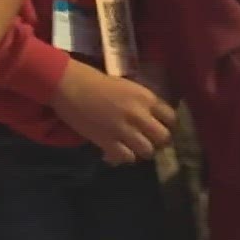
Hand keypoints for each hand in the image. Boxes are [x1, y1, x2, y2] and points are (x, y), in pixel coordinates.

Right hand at [51, 62, 175, 165]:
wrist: (69, 85)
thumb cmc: (95, 81)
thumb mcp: (126, 87)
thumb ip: (141, 102)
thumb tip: (151, 118)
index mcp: (145, 97)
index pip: (171, 117)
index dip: (166, 124)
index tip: (158, 127)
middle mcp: (139, 114)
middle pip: (163, 137)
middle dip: (157, 141)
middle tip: (147, 140)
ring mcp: (124, 129)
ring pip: (148, 151)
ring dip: (141, 151)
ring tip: (132, 147)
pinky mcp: (108, 141)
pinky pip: (127, 157)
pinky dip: (123, 157)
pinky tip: (117, 151)